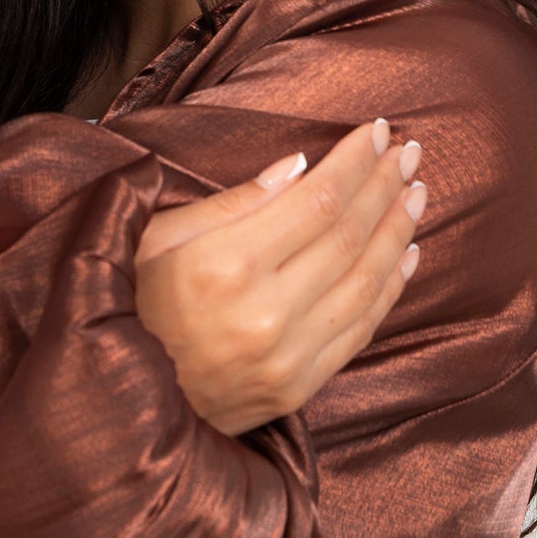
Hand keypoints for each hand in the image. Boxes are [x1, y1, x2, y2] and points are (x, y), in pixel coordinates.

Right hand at [132, 121, 426, 436]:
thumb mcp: (158, 238)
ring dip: (398, 231)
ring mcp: (286, 358)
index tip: (377, 131)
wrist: (120, 406)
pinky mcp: (297, 389)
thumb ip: (231, 202)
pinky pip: (360, 329)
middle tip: (410, 152)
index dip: (355, 162)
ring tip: (415, 193)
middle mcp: (263, 313)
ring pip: (365, 281)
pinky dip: (391, 287)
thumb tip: (299, 166)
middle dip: (386, 186)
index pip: (317, 200)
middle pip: (349, 235)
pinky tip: (406, 253)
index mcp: (224, 265)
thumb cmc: (133, 306)